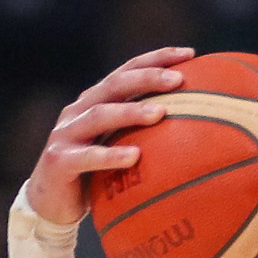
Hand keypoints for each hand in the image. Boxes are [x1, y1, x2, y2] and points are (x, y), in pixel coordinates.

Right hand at [25, 47, 194, 223]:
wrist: (52, 204)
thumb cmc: (96, 175)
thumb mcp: (123, 149)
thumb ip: (148, 137)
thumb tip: (205, 135)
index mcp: (96, 102)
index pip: (127, 72)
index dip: (156, 59)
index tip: (190, 54)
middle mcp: (80, 110)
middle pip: (115, 85)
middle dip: (147, 78)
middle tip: (179, 79)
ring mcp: (66, 133)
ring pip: (100, 115)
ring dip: (131, 112)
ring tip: (162, 113)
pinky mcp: (59, 160)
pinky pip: (87, 157)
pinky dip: (111, 155)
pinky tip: (136, 157)